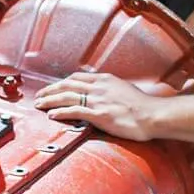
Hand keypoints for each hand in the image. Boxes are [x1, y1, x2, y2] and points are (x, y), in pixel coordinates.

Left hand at [33, 72, 162, 141]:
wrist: (154, 115)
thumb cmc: (143, 106)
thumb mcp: (124, 89)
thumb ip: (110, 89)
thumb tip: (102, 92)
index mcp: (105, 79)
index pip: (76, 78)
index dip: (60, 83)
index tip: (52, 88)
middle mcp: (99, 87)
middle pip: (67, 85)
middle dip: (50, 90)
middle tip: (39, 96)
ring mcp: (98, 100)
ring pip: (67, 97)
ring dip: (49, 100)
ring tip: (39, 104)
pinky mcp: (100, 115)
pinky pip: (75, 111)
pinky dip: (60, 112)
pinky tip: (51, 114)